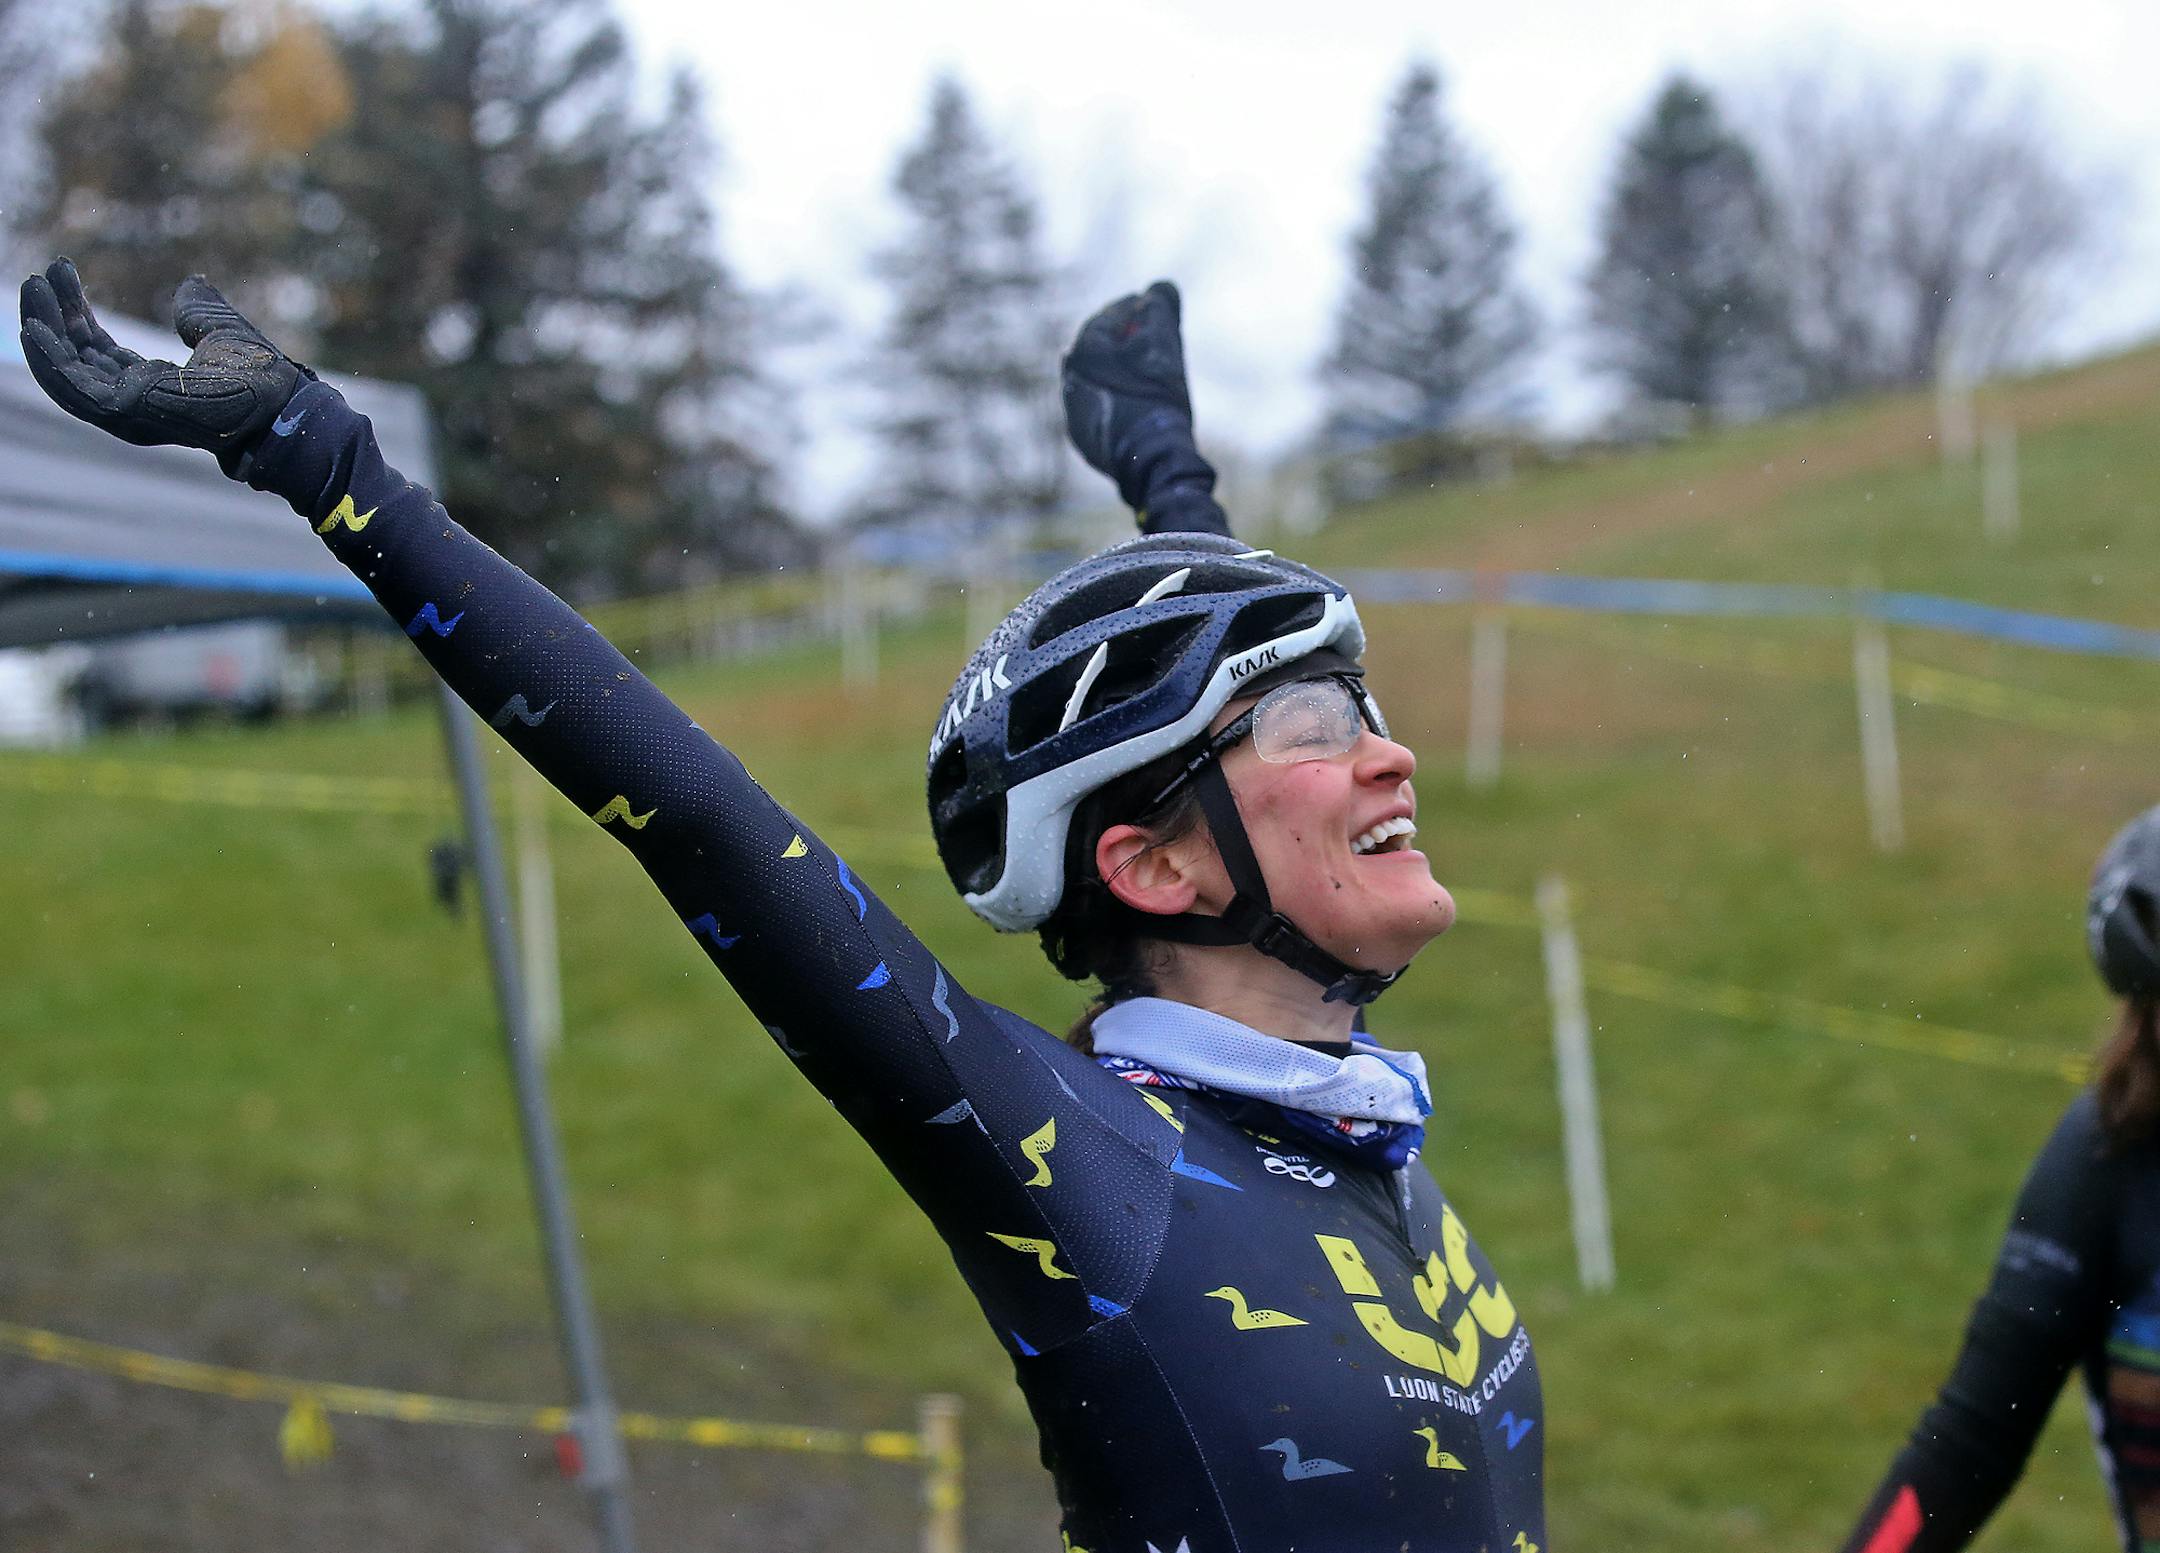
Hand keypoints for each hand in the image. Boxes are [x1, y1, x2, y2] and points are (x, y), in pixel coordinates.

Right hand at [18, 257, 312, 473]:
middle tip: (39, 277)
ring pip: (68, 370)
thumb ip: (199, 310)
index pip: (99, 348)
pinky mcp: (126, 413)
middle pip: (78, 357)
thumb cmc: (262, 377)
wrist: (279, 404)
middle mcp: (134, 402)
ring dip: (44, 331)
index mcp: (153, 385)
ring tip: (31, 289)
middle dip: (54, 316)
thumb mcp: (220, 330)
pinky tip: (35, 327)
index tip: (63, 272)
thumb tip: (194, 282)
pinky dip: (50, 359)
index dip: (76, 313)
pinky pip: (73, 388)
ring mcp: (128, 412)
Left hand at [1062, 279, 1196, 501]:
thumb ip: (1160, 310)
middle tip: (1147, 333)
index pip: (1107, 318)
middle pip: (1098, 349)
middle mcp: (1070, 380)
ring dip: (1116, 369)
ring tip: (1143, 367)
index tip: (1149, 303)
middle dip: (1123, 338)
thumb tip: (1160, 288)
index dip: (1133, 308)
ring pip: (1096, 380)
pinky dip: (1114, 396)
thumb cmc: (1157, 398)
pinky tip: (1133, 400)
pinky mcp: (1084, 438)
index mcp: (1083, 353)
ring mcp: (1074, 412)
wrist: (1150, 460)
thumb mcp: (1165, 347)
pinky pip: (1098, 406)